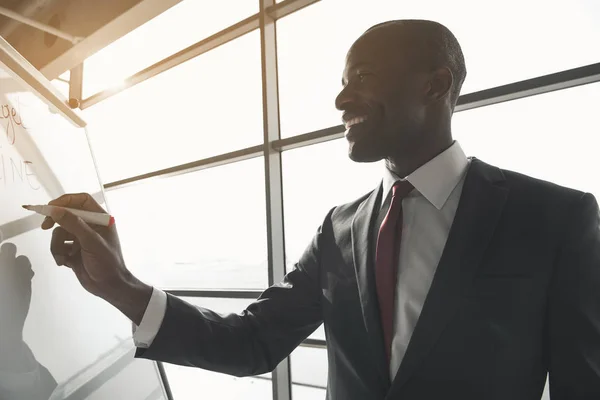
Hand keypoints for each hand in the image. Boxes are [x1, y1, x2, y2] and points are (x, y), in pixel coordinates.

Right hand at [42, 193, 150, 323]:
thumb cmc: (106, 262)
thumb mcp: (91, 241)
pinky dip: (58, 253)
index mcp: (100, 219)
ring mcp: (81, 238)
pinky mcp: (73, 250)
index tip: (51, 207)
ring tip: (65, 256)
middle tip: (44, 226)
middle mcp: (90, 226)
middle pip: (66, 214)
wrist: (108, 286)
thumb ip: (73, 224)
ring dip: (57, 244)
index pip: (81, 200)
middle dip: (55, 222)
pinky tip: (65, 262)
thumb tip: (56, 210)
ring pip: (59, 232)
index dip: (65, 201)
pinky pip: (58, 245)